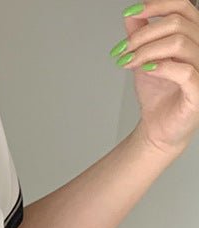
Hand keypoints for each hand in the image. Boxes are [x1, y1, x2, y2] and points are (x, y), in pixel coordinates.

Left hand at [116, 0, 198, 155]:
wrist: (157, 129)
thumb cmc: (158, 95)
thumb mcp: (144, 60)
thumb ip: (141, 37)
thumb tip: (132, 15)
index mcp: (194, 36)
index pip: (183, 7)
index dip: (157, 5)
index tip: (131, 14)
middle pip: (177, 23)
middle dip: (142, 35)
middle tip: (121, 50)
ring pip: (179, 43)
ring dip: (145, 51)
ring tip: (126, 63)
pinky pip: (185, 71)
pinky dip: (161, 67)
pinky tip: (145, 70)